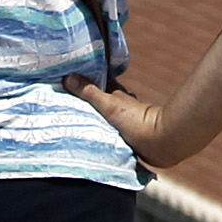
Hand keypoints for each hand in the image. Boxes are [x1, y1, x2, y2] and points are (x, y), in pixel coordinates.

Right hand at [63, 76, 195, 169]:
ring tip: (68, 124)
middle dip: (81, 103)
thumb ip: (90, 92)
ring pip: (100, 118)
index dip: (82, 82)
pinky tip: (85, 140)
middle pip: (96, 102)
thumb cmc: (137, 121)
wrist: (160, 143)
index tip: (63, 82)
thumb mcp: (110, 105)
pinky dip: (96, 135)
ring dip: (88, 120)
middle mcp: (118, 107)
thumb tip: (68, 77)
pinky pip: (104, 135)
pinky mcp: (123, 139)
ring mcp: (121, 123)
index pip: (95, 83)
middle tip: (60, 105)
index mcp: (115, 95)